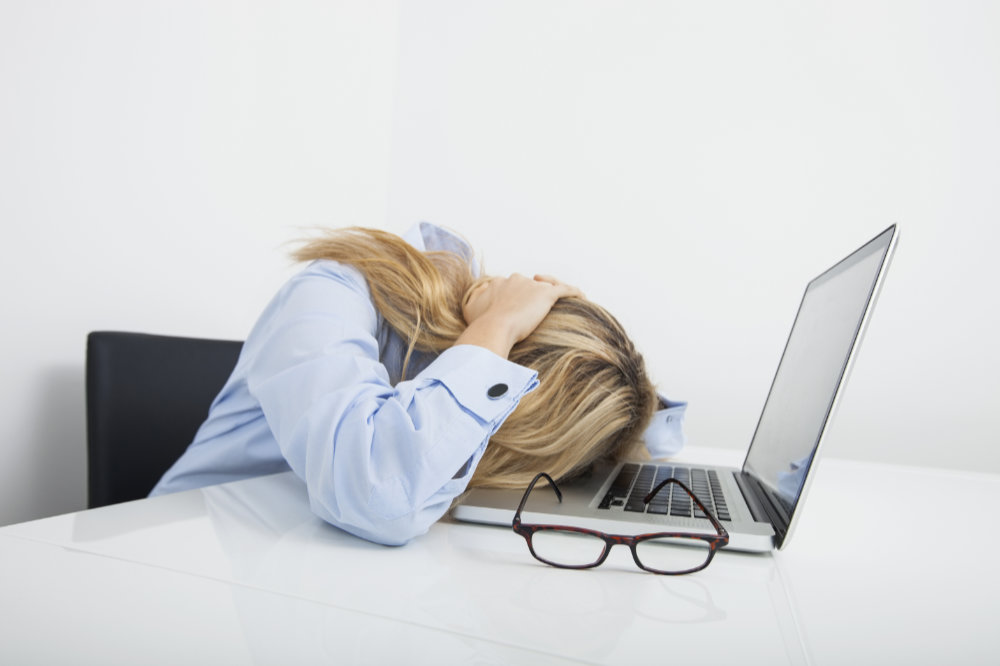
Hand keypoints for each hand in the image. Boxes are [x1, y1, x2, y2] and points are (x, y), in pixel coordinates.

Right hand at [456, 274, 582, 357]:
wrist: (493, 327)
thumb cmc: (481, 325)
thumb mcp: (470, 312)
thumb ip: (473, 307)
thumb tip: (471, 312)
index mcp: (500, 283)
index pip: (513, 286)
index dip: (517, 296)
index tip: (519, 308)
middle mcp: (517, 279)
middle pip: (531, 284)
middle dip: (535, 294)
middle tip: (538, 310)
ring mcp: (532, 285)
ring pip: (549, 285)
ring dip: (555, 291)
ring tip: (560, 303)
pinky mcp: (546, 294)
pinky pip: (565, 290)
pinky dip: (574, 292)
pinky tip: (582, 298)